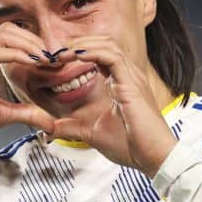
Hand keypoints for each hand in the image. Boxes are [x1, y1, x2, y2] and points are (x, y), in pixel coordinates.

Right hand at [0, 23, 56, 145]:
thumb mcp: (2, 115)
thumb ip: (26, 113)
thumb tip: (49, 122)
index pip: (7, 37)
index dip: (31, 44)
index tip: (50, 59)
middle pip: (8, 29)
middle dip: (34, 39)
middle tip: (53, 56)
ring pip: (5, 34)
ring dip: (30, 43)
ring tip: (46, 58)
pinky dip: (21, 54)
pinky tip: (34, 63)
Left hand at [49, 37, 177, 176]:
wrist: (154, 158)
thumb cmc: (131, 146)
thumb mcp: (91, 134)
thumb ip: (70, 128)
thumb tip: (47, 129)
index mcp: (121, 84)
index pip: (101, 54)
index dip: (78, 52)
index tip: (57, 60)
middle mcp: (128, 76)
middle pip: (104, 43)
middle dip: (78, 43)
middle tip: (56, 53)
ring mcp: (131, 78)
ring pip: (108, 45)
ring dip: (82, 45)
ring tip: (62, 53)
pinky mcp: (131, 84)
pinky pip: (112, 57)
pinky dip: (92, 53)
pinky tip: (75, 57)